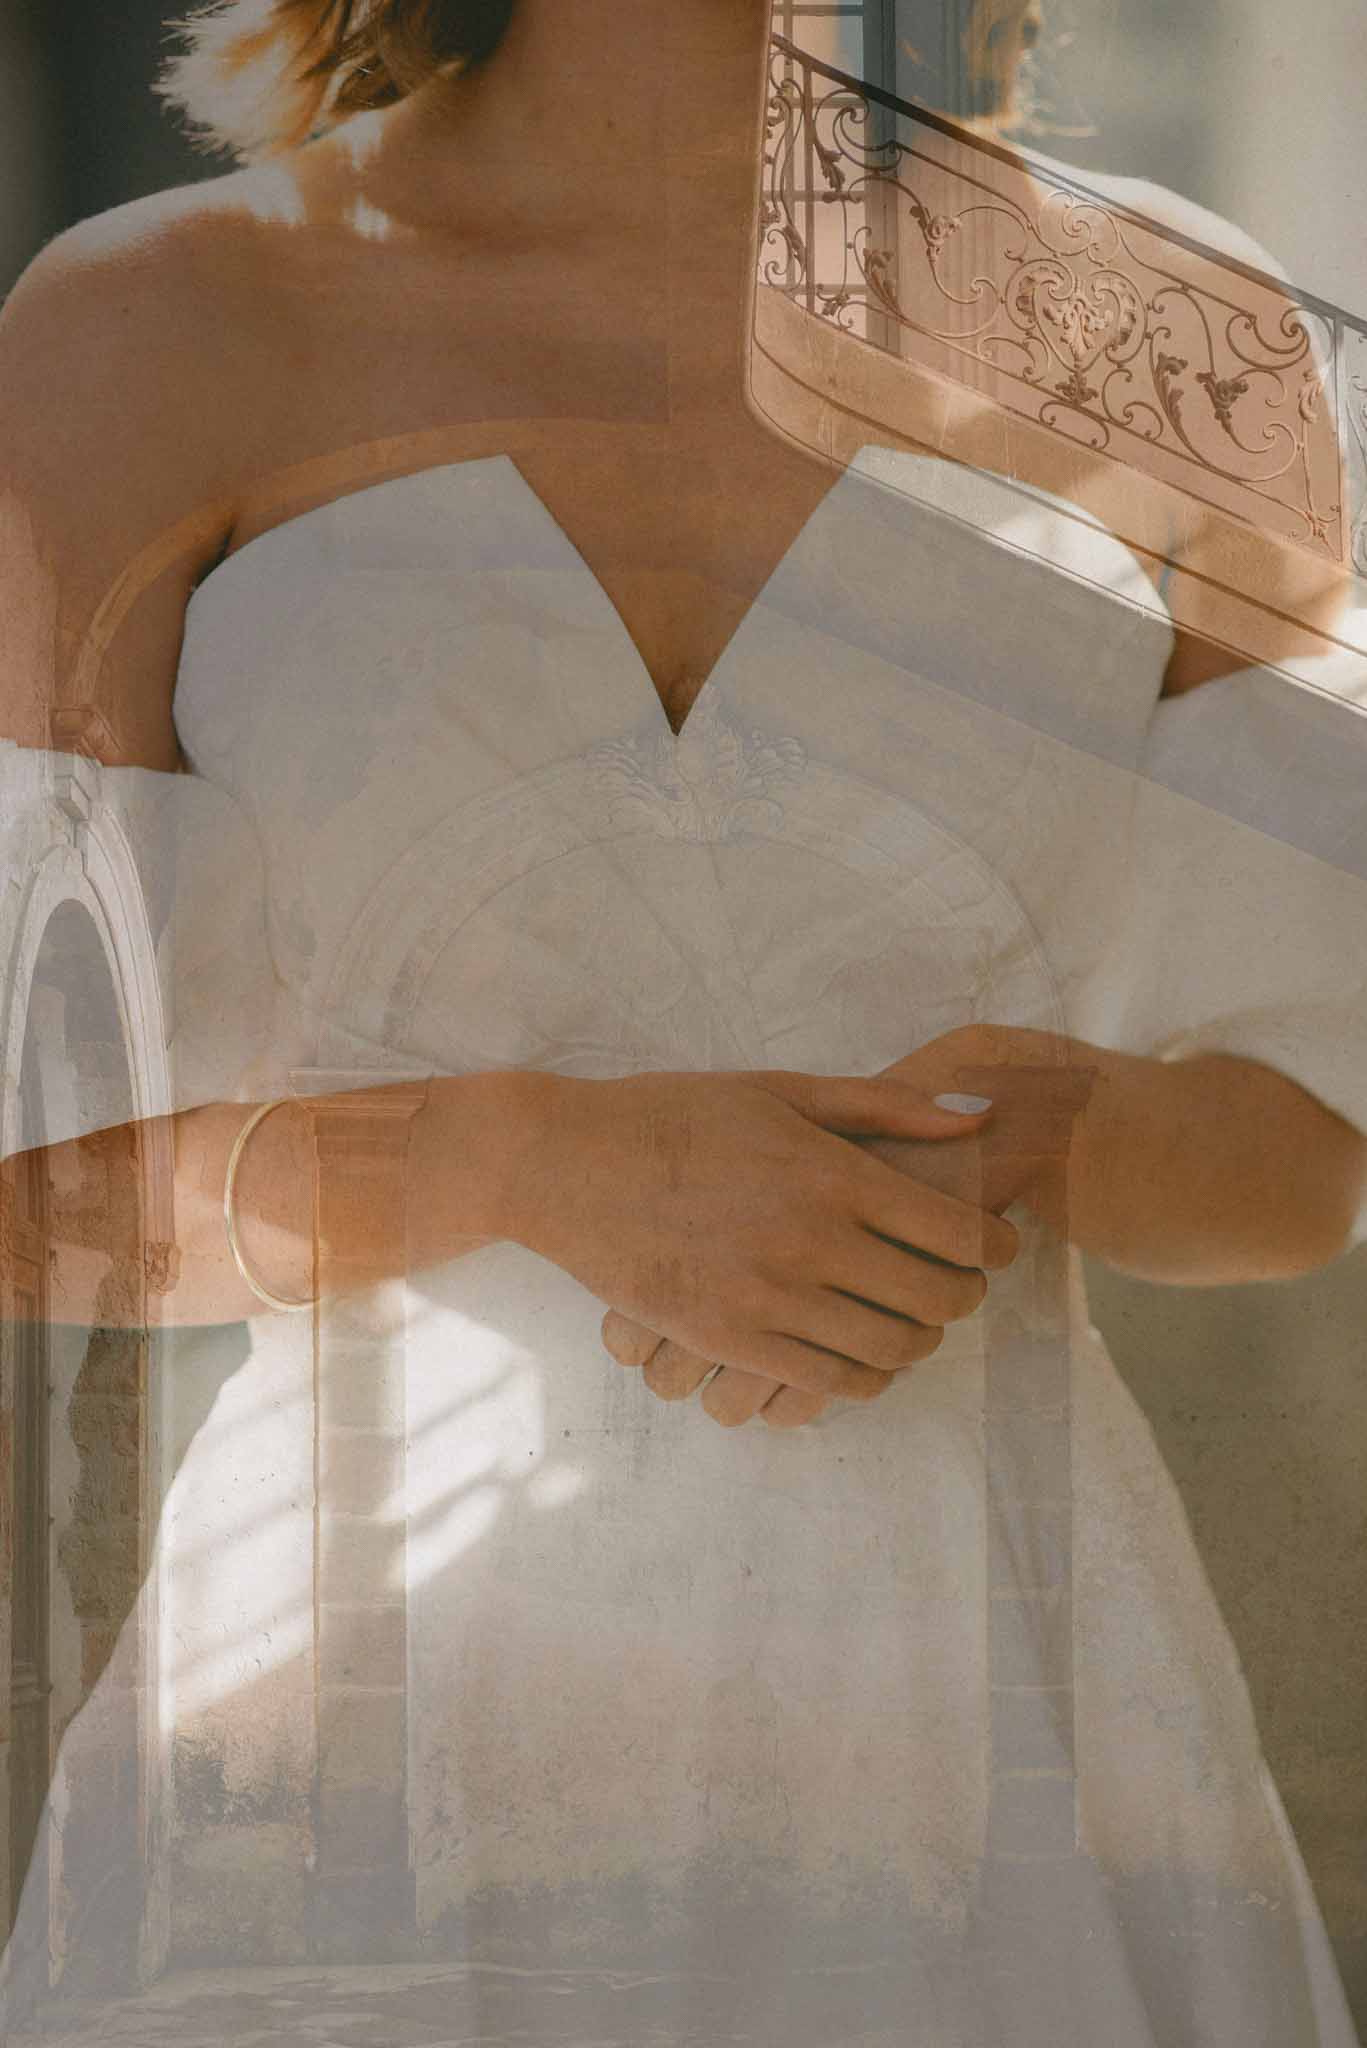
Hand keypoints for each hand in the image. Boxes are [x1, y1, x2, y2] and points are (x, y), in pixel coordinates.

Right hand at [509, 1067, 1018, 1416]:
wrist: (567, 1166)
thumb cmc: (676, 1115)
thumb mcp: (781, 1089)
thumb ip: (884, 1107)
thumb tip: (980, 1117)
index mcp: (830, 1173)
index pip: (955, 1233)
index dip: (995, 1247)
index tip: (998, 1247)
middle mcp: (810, 1242)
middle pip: (936, 1299)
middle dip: (965, 1298)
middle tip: (961, 1286)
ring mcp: (769, 1300)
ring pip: (889, 1352)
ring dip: (919, 1342)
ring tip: (912, 1322)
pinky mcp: (729, 1342)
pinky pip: (828, 1384)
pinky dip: (864, 1378)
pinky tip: (859, 1353)